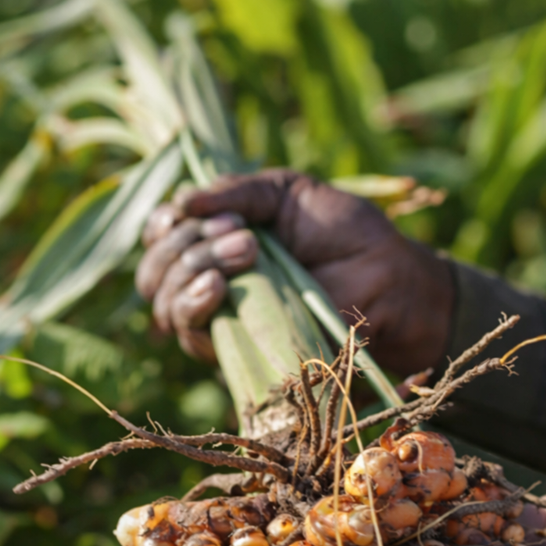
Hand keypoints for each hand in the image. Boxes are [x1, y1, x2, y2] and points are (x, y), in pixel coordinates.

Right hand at [135, 170, 454, 374]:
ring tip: (247, 252)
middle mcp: (212, 281)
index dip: (163, 224)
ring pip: (165, 303)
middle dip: (185, 244)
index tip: (194, 210)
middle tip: (242, 233)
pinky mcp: (239, 353)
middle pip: (154, 271)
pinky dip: (195, 305)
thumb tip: (180, 201)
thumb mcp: (289, 194)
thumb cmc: (348, 235)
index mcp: (218, 239)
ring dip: (193, 268)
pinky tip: (221, 287)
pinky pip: (191, 335)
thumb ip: (237, 192)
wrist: (391, 283)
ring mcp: (223, 321)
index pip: (159, 237)